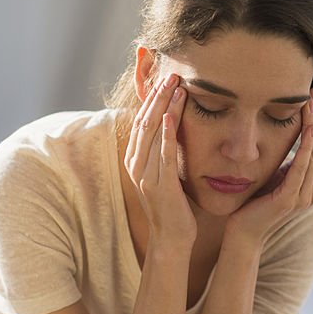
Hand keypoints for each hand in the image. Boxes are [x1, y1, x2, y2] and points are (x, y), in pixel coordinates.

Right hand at [123, 73, 195, 250]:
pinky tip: (172, 115)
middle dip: (157, 96)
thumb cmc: (174, 207)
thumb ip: (165, 152)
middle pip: (144, 121)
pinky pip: (162, 154)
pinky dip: (167, 133)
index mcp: (135, 161)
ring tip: (177, 86)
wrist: (172, 239)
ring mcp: (145, 176)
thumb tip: (175, 128)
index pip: (141, 121)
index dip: (151, 99)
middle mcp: (135, 165)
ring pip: (153, 133)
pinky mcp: (159, 186)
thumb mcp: (166, 174)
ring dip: (164, 107)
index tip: (165, 79)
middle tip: (172, 74)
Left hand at [226, 89, 312, 244]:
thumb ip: (294, 161)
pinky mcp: (291, 198)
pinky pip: (303, 166)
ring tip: (310, 102)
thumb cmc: (258, 201)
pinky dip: (306, 145)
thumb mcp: (280, 174)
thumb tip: (301, 135)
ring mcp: (305, 196)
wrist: (243, 230)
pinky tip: (306, 126)